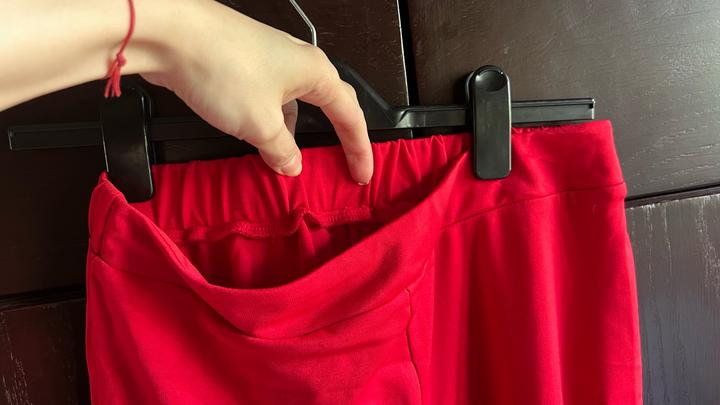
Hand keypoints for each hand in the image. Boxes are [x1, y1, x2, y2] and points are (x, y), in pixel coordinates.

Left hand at [140, 0, 372, 183]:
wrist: (170, 34)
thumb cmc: (222, 68)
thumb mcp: (259, 124)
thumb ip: (282, 150)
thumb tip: (292, 165)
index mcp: (315, 72)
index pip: (351, 117)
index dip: (359, 150)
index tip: (363, 174)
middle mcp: (297, 62)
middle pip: (329, 105)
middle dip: (338, 138)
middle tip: (344, 165)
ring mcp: (269, 61)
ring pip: (294, 104)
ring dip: (295, 133)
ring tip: (292, 162)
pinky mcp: (243, 65)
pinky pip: (268, 100)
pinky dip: (270, 123)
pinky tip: (257, 141)